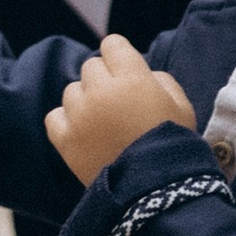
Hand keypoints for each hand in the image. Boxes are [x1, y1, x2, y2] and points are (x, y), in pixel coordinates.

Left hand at [43, 33, 197, 186]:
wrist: (157, 190)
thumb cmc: (173, 144)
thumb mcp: (181, 106)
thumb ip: (160, 79)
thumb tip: (141, 73)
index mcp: (132, 77)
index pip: (112, 44)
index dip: (121, 58)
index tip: (127, 73)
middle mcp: (100, 91)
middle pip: (90, 66)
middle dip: (104, 79)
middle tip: (119, 104)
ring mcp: (79, 115)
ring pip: (72, 90)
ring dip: (85, 101)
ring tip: (103, 123)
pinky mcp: (65, 140)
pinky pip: (54, 116)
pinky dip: (66, 122)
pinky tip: (83, 133)